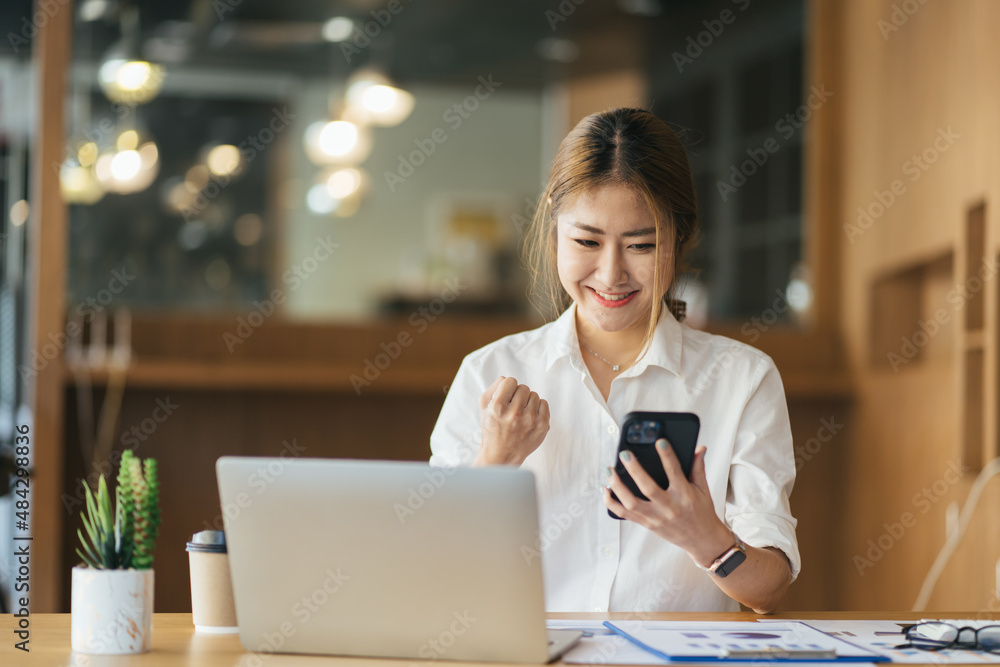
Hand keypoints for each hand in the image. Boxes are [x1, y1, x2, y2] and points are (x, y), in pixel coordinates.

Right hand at [474, 376, 549, 466]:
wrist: (502, 454)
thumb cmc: (492, 428)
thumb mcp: (484, 407)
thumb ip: (494, 387)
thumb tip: (508, 379)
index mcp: (497, 407)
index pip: (510, 381)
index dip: (508, 388)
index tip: (506, 398)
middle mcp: (514, 414)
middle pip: (524, 387)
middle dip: (518, 395)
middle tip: (513, 408)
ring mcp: (530, 421)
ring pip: (534, 395)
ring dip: (528, 402)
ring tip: (521, 414)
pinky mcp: (542, 426)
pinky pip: (544, 403)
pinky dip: (538, 408)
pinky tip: (529, 417)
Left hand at [603, 440, 733, 566]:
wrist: (702, 541)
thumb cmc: (702, 512)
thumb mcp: (703, 489)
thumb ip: (698, 467)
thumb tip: (699, 448)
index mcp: (684, 495)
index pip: (675, 472)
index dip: (668, 456)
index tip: (660, 442)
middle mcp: (669, 507)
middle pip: (648, 488)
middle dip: (635, 470)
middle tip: (625, 454)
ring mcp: (655, 517)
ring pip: (631, 503)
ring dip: (617, 486)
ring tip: (609, 471)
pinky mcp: (646, 524)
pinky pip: (624, 514)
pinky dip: (612, 503)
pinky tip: (605, 490)